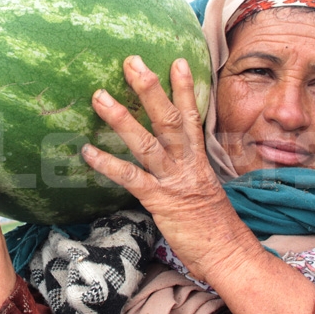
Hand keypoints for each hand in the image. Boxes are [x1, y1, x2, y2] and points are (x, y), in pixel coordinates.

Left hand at [81, 55, 261, 280]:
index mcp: (198, 159)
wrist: (227, 253)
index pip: (191, 116)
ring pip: (147, 142)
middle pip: (168, 119)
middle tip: (132, 62)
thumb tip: (172, 159)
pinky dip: (108, 164)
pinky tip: (88, 151)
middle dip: (150, 89)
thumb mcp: (202, 189)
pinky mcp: (160, 201)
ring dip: (122, 119)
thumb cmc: (213, 224)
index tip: (177, 61)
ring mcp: (173, 180)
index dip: (184, 88)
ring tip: (99, 97)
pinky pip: (131, 178)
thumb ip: (187, 170)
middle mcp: (187, 163)